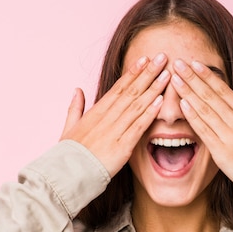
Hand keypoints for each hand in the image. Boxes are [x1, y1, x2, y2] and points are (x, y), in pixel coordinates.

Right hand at [60, 53, 169, 176]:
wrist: (66, 174)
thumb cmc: (68, 154)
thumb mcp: (69, 127)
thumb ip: (75, 107)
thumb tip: (78, 90)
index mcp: (96, 112)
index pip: (118, 87)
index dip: (133, 72)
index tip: (144, 59)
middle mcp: (107, 118)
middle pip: (131, 91)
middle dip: (148, 74)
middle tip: (162, 57)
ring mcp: (115, 131)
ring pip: (137, 105)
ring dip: (153, 89)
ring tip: (166, 75)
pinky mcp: (122, 146)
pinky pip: (138, 126)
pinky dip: (149, 113)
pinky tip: (160, 102)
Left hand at [171, 59, 232, 204]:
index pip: (225, 90)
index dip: (208, 76)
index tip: (195, 63)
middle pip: (212, 95)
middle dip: (193, 78)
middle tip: (177, 62)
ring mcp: (230, 136)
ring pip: (205, 110)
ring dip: (188, 92)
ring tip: (174, 78)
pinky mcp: (223, 153)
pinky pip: (204, 131)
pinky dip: (193, 117)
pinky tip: (182, 104)